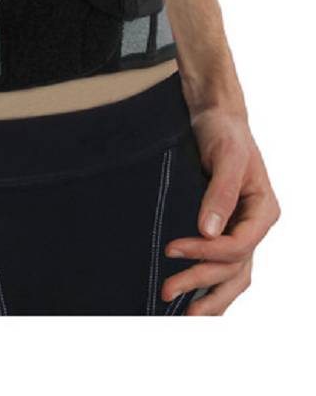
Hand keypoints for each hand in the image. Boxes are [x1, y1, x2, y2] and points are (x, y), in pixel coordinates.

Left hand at [162, 108, 279, 314]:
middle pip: (233, 266)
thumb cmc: (224, 133)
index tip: (172, 249)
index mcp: (263, 210)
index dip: (206, 253)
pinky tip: (193, 297)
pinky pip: (223, 264)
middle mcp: (254, 225)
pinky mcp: (223, 227)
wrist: (216, 118)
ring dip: (208, 294)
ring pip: (232, 274)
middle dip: (201, 282)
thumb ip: (220, 193)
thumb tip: (208, 231)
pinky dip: (211, 283)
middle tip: (167, 291)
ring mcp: (241, 229)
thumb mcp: (226, 157)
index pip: (238, 245)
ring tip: (183, 313)